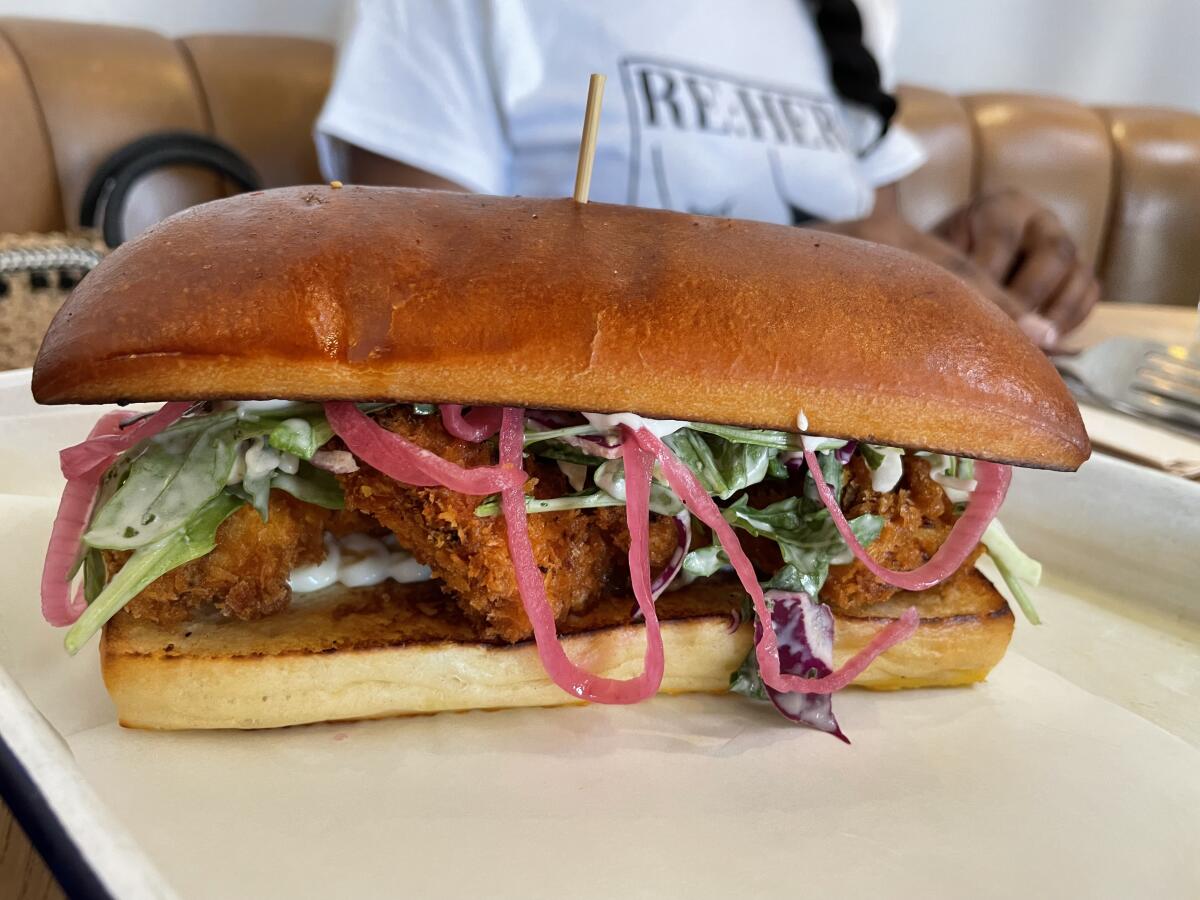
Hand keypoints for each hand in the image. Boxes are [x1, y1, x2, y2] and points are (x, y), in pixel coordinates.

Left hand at [936, 189, 1100, 346]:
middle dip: (1031, 296)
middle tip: (1013, 329)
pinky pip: (1090, 292)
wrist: (960, 262)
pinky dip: (1074, 318)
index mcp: (1000, 207)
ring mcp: (1066, 243)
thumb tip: (971, 314)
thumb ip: (955, 276)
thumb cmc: (945, 262)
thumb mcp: (941, 259)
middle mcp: (1039, 220)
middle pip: (1053, 252)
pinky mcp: (1079, 269)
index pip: (1003, 236)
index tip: (977, 307)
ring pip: (1078, 272)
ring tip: (1037, 344)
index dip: (991, 275)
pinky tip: (1051, 342)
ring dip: (1058, 312)